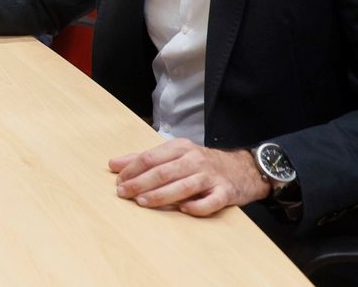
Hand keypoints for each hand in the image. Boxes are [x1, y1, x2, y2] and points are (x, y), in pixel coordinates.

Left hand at [109, 138, 270, 215]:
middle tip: (124, 193)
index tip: (118, 181)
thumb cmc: (201, 164)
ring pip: (184, 186)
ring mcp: (211, 176)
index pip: (151, 157)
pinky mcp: (225, 192)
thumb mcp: (174, 155)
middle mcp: (195, 160)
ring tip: (143, 202)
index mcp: (180, 148)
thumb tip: (113, 164)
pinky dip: (198, 206)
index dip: (132, 169)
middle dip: (141, 183)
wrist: (243, 168)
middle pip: (164, 171)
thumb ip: (144, 160)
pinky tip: (184, 210)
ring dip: (161, 195)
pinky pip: (211, 201)